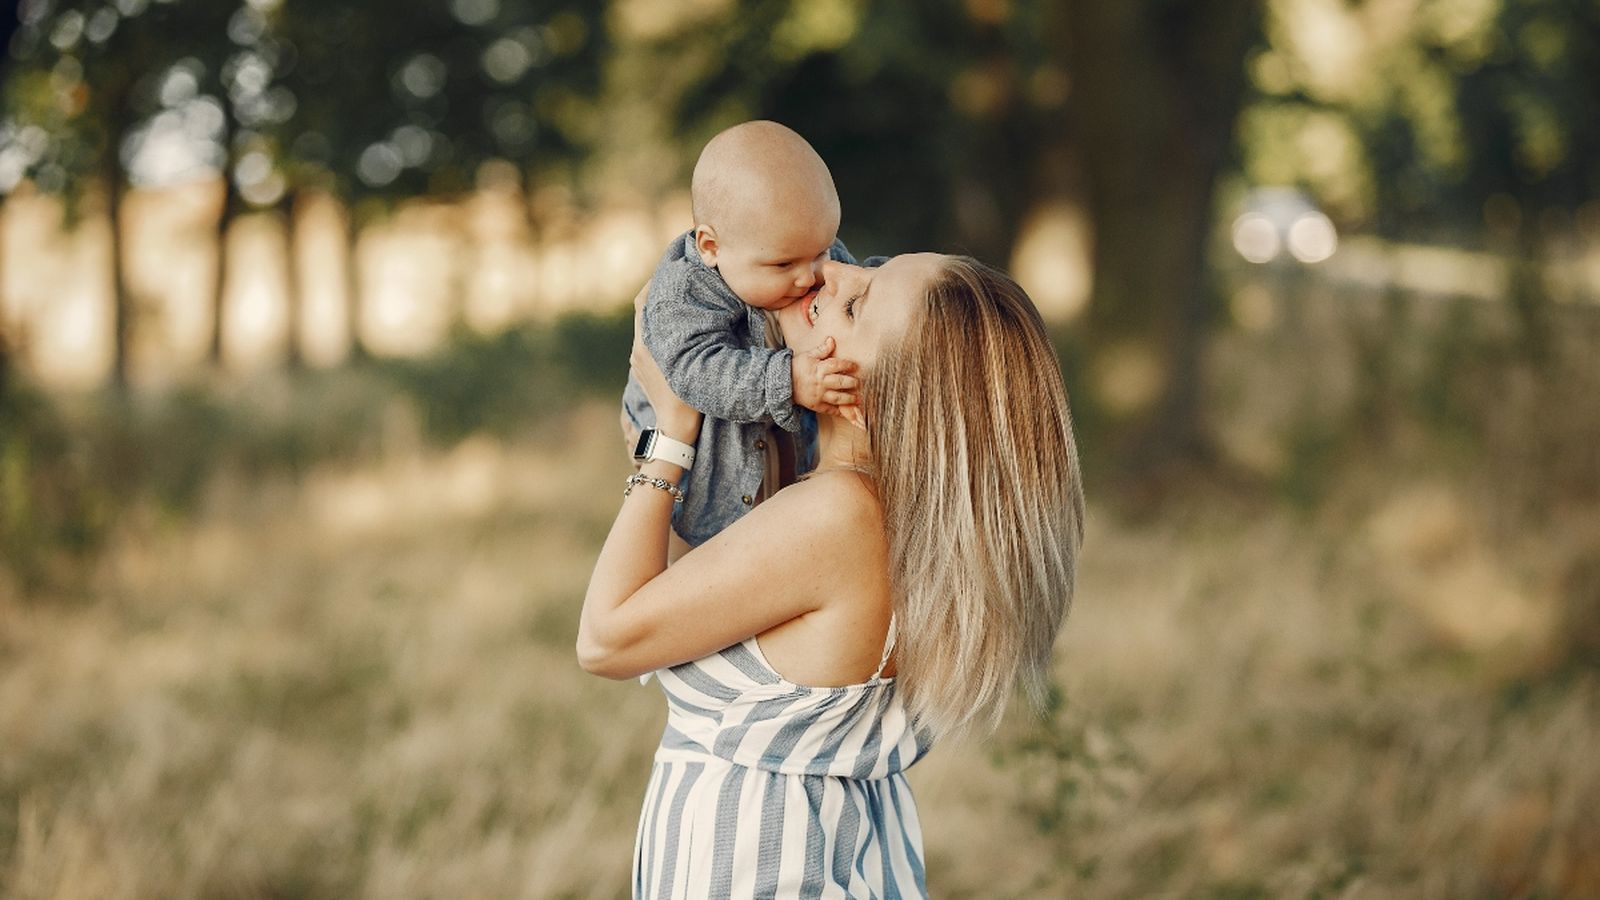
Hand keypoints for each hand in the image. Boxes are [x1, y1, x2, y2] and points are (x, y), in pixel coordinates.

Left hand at [631, 284, 701, 442]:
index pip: (643, 301)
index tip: (669, 270)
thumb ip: (691, 333)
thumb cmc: (687, 397)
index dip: (654, 283)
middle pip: (645, 311)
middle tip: (679, 282)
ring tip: (682, 304)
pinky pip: (651, 342)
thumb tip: (691, 306)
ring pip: (649, 327)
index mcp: (646, 342)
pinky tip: (679, 331)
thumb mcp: (692, 360)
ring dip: (662, 314)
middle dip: (660, 295)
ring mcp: (639, 360)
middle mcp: (638, 348)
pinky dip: (662, 331)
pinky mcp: (643, 370)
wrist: (675, 428)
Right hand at [791, 337, 858, 415]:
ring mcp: (819, 395)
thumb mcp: (808, 355)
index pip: (837, 365)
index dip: (848, 365)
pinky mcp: (816, 405)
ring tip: (858, 399)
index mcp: (819, 368)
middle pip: (840, 382)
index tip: (855, 366)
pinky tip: (847, 411)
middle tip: (859, 383)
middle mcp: (821, 382)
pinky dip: (839, 411)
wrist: (783, 383)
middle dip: (852, 383)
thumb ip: (822, 349)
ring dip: (849, 399)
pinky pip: (829, 410)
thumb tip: (832, 340)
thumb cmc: (797, 367)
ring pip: (837, 398)